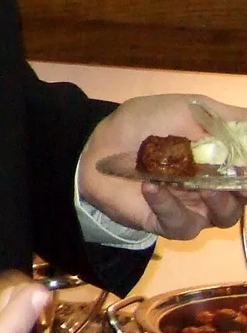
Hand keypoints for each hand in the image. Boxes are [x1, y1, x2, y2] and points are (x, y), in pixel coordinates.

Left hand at [78, 94, 246, 237]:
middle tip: (239, 176)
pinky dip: (167, 204)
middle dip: (244, 188)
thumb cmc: (146, 124)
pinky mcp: (168, 222)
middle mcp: (216, 188)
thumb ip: (227, 118)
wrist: (100, 144)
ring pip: (224, 216)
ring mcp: (194, 208)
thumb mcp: (188, 109)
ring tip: (205, 185)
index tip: (246, 162)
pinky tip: (151, 185)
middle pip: (244, 197)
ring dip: (219, 200)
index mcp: (224, 162)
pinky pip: (180, 223)